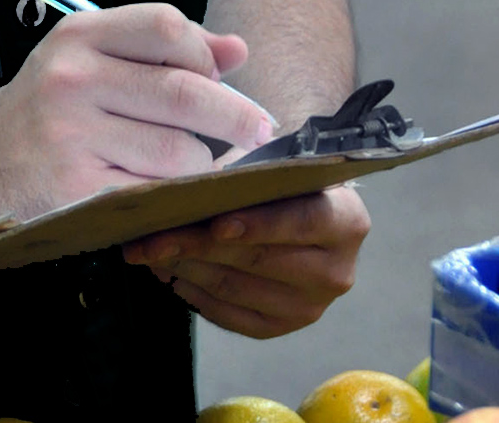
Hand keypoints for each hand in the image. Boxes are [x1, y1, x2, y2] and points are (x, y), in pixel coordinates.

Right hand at [0, 3, 271, 226]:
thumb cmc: (56, 108)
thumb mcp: (99, 60)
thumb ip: (170, 52)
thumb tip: (238, 51)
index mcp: (81, 38)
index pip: (166, 26)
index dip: (204, 54)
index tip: (219, 78)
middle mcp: (73, 81)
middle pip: (184, 93)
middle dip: (238, 116)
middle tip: (262, 129)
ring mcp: (72, 137)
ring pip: (179, 152)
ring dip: (201, 162)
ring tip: (189, 161)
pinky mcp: (78, 189)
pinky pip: (158, 192)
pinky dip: (178, 193)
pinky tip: (172, 187)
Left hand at [121, 186, 370, 338]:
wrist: (311, 223)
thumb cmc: (290, 188)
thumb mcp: (283, 170)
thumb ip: (253, 176)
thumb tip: (194, 184)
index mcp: (348, 222)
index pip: (304, 222)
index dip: (259, 224)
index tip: (216, 224)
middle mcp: (337, 271)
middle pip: (259, 259)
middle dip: (198, 246)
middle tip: (152, 236)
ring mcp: (311, 306)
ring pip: (235, 288)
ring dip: (185, 269)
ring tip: (150, 250)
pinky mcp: (283, 327)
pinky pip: (229, 316)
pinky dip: (193, 294)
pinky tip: (169, 273)